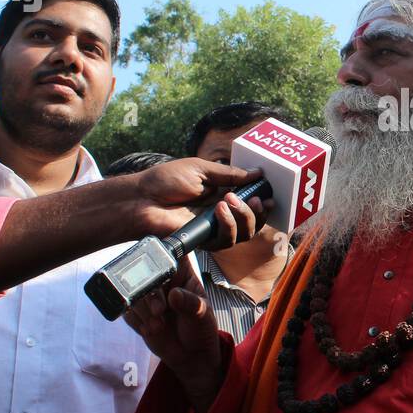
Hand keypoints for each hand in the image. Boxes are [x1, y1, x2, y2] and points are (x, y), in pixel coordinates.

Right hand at [121, 255, 223, 412]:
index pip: (171, 254)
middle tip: (159, 310)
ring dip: (142, 310)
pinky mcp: (138, 313)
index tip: (159, 272)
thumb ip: (190, 304)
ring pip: (133, 292)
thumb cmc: (201, 330)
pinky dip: (136, 321)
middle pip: (145, 272)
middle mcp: (163, 282)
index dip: (161, 254)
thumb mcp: (201, 316)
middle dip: (149, 292)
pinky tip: (150, 331)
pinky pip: (128, 311)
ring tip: (158, 326)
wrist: (191, 356)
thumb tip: (174, 294)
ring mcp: (149, 297)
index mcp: (183, 274)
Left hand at [131, 158, 268, 243]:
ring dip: (243, 217)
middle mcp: (221, 214)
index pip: (250, 203)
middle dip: (257, 211)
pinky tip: (219, 210)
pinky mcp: (204, 242)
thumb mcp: (201, 169)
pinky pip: (226, 241)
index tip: (269, 195)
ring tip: (229, 201)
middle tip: (255, 198)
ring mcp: (213, 229)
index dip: (263, 202)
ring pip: (244, 234)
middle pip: (252, 221)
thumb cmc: (166, 181)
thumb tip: (258, 172)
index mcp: (222, 195)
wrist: (142, 198)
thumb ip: (230, 174)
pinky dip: (228, 225)